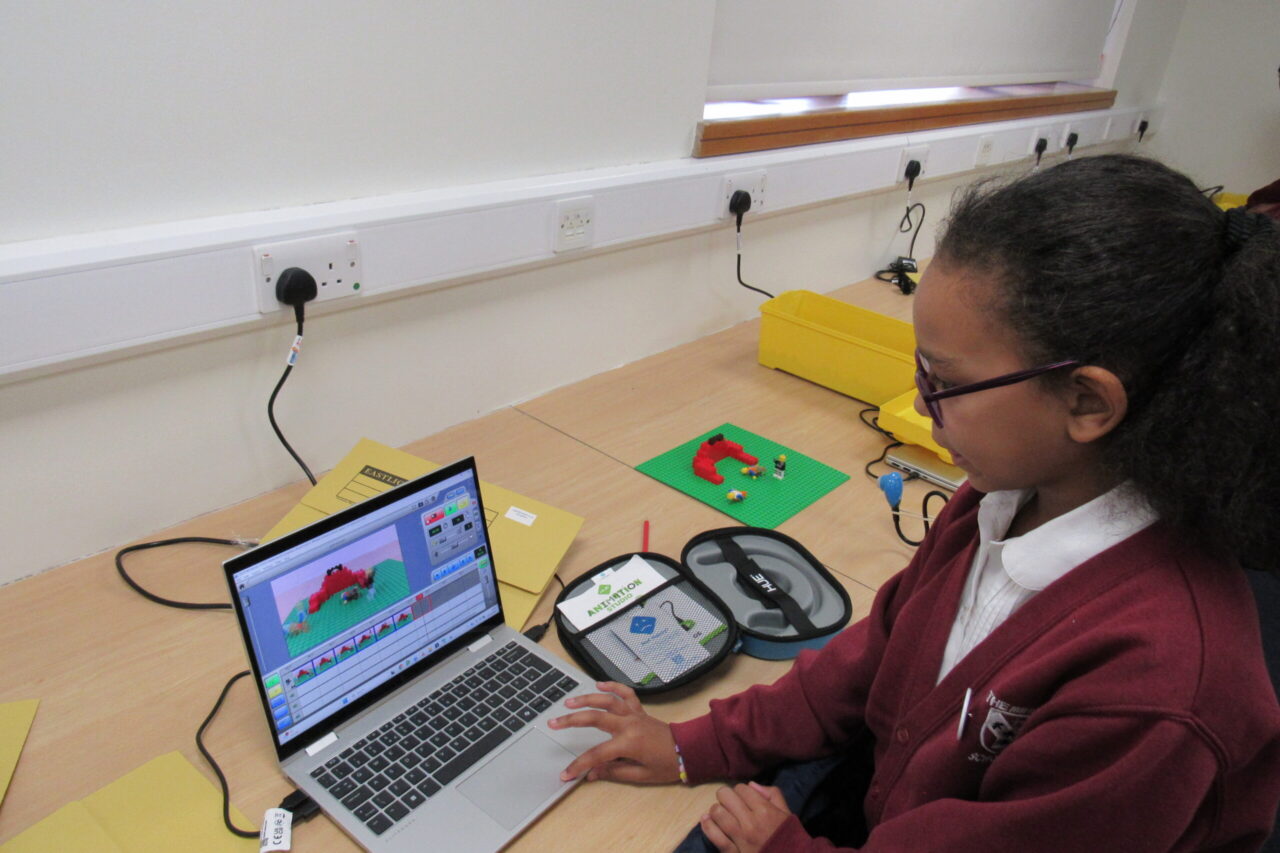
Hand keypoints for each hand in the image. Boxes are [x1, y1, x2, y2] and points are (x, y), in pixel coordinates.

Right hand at [548, 681, 679, 783]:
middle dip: (571, 721)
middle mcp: (628, 724)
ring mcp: (634, 714)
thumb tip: (591, 774)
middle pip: (594, 718)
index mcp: (628, 743)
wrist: (688, 751)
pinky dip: (613, 685)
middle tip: (553, 723)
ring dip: (586, 699)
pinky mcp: (639, 710)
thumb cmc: (666, 766)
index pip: (596, 754)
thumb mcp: (639, 775)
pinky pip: (625, 693)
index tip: (567, 774)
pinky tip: (599, 683)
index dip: (579, 765)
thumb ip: (613, 772)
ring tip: (568, 702)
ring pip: (606, 701)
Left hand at [700, 781, 791, 852]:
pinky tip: (707, 820)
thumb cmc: (789, 839)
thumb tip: (751, 785)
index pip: (742, 788)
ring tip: (722, 814)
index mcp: (765, 811)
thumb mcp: (787, 815)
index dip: (741, 791)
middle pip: (725, 796)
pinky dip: (707, 826)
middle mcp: (751, 822)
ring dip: (717, 810)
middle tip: (730, 804)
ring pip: (717, 813)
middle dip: (726, 797)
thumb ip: (773, 795)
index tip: (744, 799)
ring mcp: (740, 838)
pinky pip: (714, 836)